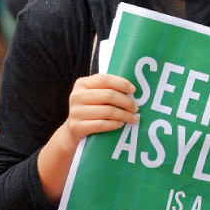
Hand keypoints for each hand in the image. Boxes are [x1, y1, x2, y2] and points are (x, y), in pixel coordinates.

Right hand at [39, 73, 137, 202]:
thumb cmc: (90, 109)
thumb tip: (133, 90)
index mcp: (82, 84)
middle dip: (127, 102)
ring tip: (133, 118)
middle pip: (109, 95)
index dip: (122, 83)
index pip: (105, 79)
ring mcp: (75, 112)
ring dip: (124, 115)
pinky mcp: (76, 127)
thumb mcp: (95, 96)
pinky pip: (101, 124)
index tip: (134, 90)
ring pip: (107, 111)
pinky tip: (121, 124)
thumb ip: (108, 89)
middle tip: (136, 108)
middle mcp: (76, 96)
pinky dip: (114, 124)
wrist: (73, 130)